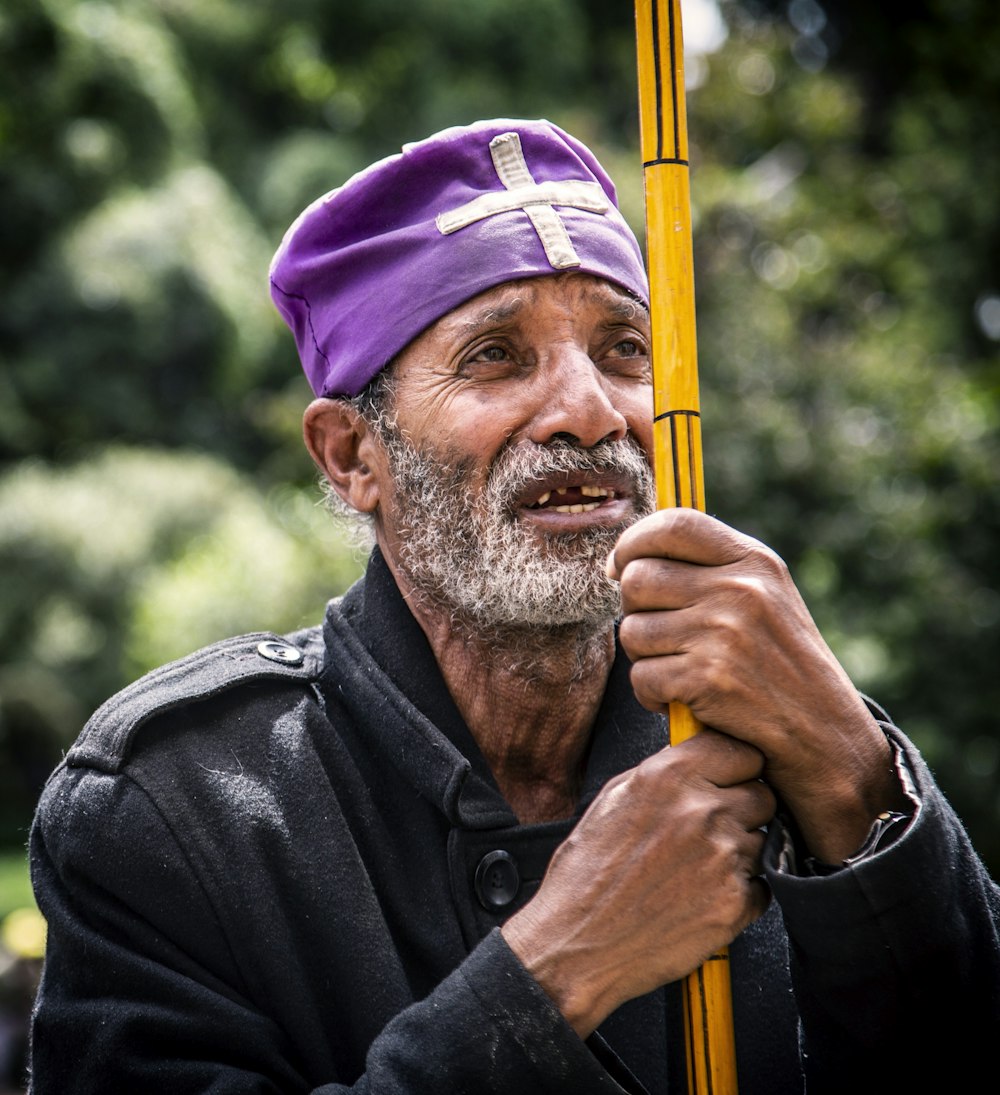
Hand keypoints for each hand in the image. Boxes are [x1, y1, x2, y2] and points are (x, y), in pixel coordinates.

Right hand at [502, 730, 772, 1037]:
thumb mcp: (613, 799)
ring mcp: (723, 858)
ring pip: (763, 840)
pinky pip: (761, 885)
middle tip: (714, 825)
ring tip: (698, 867)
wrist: (577, 943)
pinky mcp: (735, 903)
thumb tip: (695, 757)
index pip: (742, 750)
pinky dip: (739, 890)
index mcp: (668, 777)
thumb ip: (662, 771)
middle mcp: (701, 811)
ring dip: (740, 851)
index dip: (739, 765)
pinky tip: (702, 894)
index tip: (734, 775)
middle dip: (744, 807)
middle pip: (763, 794)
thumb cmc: (587, 874)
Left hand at [606, 508, 902, 862]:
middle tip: (658, 637)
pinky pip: (641, 677)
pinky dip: (652, 697)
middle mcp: (740, 589)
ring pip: (632, 631)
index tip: (620, 567)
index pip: (675, 523)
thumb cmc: (781, 668)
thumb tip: (625, 562)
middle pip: (638, 578)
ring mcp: (724, 632)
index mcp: (754, 561)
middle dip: (634, 611)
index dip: (634, 542)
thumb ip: (710, 571)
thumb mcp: (765, 600)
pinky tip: (683, 701)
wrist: (825, 737)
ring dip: (644, 659)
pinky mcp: (709, 678)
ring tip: (679, 671)